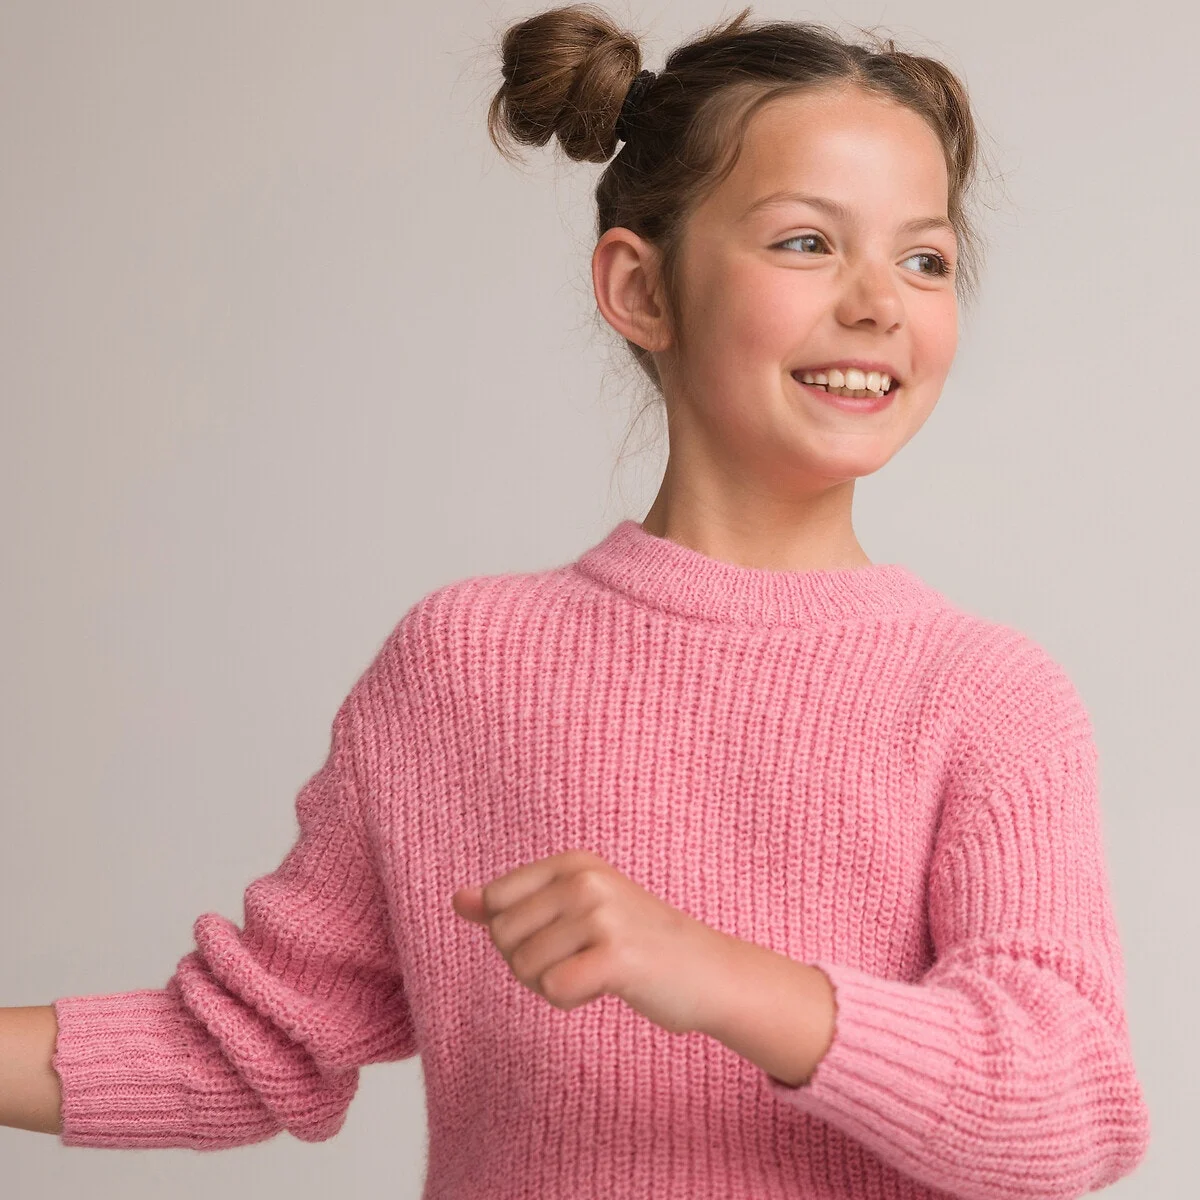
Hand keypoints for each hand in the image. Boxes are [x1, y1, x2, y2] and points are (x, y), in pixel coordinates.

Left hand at [452, 849, 727, 1035]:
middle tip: (581, 959)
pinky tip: (607, 986)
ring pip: (525, 968)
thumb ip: (513, 904)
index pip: (495, 901)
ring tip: (597, 970)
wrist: (707, 971)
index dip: (517, 935)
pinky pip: (554, 990)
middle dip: (532, 963)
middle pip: (504, 937)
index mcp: (572, 862)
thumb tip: (457, 899)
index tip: (562, 936)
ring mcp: (602, 914)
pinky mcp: (616, 955)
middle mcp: (585, 880)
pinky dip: (573, 1000)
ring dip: (555, 983)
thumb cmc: (635, 941)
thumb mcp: (573, 909)